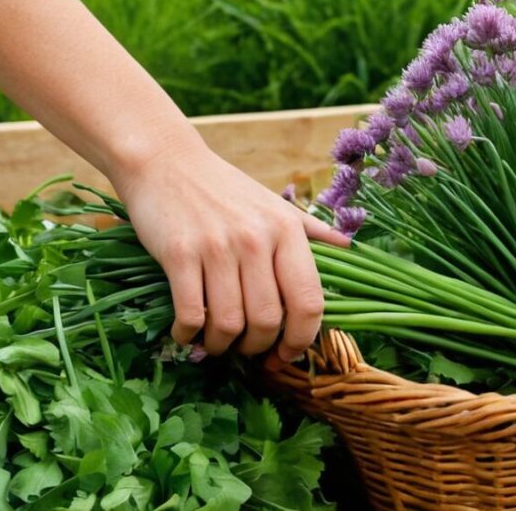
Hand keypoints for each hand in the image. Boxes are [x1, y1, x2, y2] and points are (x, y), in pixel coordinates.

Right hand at [112, 131, 348, 360]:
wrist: (166, 161)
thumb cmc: (223, 187)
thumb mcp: (273, 203)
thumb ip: (311, 229)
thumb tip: (349, 248)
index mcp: (287, 229)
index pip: (308, 301)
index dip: (302, 338)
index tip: (288, 353)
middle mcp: (256, 239)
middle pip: (268, 320)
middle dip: (258, 347)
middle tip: (247, 347)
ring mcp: (216, 247)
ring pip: (229, 324)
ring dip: (222, 345)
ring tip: (217, 341)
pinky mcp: (179, 254)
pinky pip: (191, 314)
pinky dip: (188, 334)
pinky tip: (186, 331)